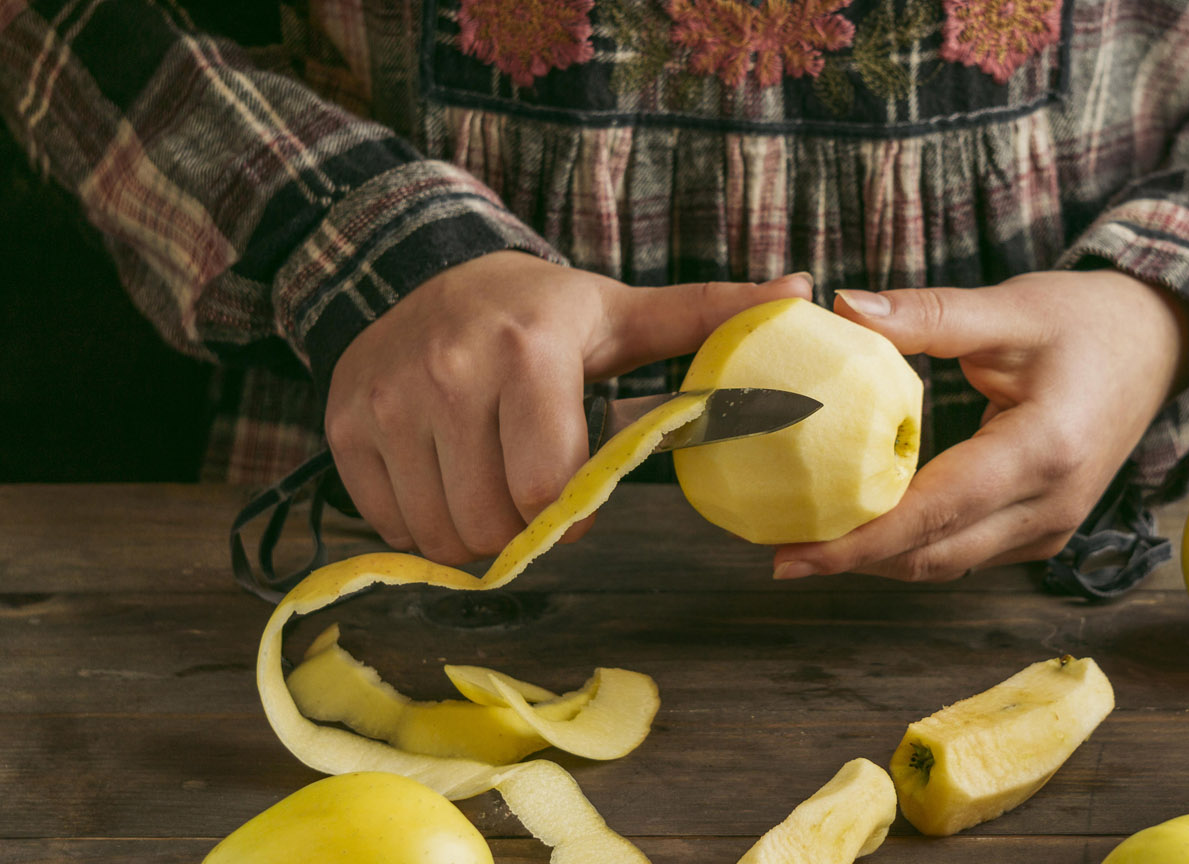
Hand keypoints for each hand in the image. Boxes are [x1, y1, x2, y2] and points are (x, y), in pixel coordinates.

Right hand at [326, 251, 812, 563]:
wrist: (418, 270)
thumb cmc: (536, 307)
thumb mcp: (622, 310)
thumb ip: (710, 313)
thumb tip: (804, 290)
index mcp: (528, 351)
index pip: (546, 488)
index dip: (570, 515)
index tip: (579, 502)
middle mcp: (447, 374)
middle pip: (493, 524)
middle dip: (524, 530)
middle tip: (535, 492)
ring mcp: (388, 403)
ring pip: (440, 535)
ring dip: (474, 531)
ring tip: (491, 480)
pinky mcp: (345, 427)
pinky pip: (389, 524)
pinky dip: (423, 521)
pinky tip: (446, 475)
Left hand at [771, 269, 1188, 581]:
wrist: (1158, 345)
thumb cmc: (1087, 320)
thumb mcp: (1011, 307)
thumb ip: (927, 315)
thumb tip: (844, 307)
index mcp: (1044, 451)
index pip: (935, 512)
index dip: (860, 540)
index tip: (793, 554)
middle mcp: (1051, 506)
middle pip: (934, 554)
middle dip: (854, 560)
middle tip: (781, 553)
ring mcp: (1053, 528)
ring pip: (947, 563)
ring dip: (880, 559)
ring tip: (809, 544)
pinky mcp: (1044, 531)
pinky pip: (966, 551)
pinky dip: (913, 547)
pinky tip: (865, 526)